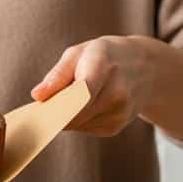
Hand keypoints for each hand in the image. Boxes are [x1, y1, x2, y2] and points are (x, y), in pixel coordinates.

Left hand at [30, 36, 158, 136]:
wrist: (145, 68)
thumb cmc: (104, 56)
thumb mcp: (79, 52)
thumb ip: (57, 74)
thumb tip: (37, 96)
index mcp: (104, 66)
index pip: (82, 92)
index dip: (59, 105)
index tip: (41, 110)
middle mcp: (117, 92)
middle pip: (76, 114)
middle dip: (55, 113)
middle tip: (41, 108)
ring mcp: (119, 112)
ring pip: (77, 124)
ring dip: (66, 117)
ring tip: (66, 99)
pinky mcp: (117, 127)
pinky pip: (86, 129)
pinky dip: (78, 120)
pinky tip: (83, 106)